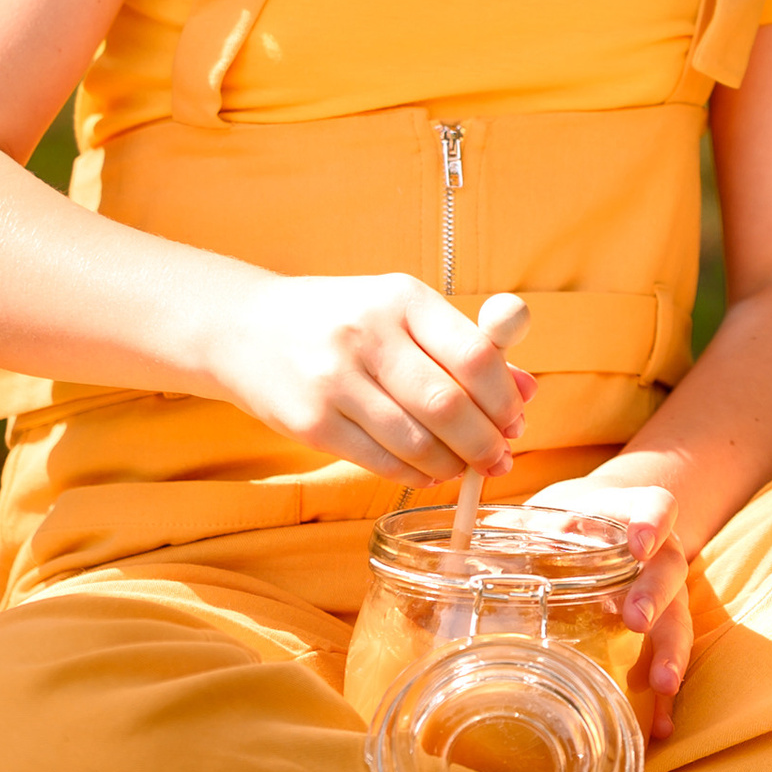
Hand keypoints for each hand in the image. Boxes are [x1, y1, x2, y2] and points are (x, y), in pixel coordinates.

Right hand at [213, 271, 533, 487]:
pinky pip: (380, 461)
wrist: (245, 329)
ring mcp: (334, 381)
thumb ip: (462, 347)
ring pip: (417, 440)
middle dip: (486, 440)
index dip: (505, 397)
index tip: (517, 418)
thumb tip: (527, 390)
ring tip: (467, 466)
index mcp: (401, 299)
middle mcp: (368, 335)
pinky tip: (428, 470)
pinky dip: (415, 473)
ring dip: (454, 463)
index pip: (474, 353)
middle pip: (449, 403)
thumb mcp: (400, 313)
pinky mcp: (310, 424)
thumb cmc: (341, 321)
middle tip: (500, 456)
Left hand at [497, 475, 691, 743]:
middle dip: (655, 594)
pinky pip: (668, 658)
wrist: (599, 521)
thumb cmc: (568, 520)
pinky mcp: (660, 628)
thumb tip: (446, 567)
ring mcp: (663, 591)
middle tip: (635, 620)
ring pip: (678, 615)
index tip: (638, 543)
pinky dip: (666, 693)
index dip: (652, 521)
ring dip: (671, 650)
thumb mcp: (543, 515)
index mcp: (627, 515)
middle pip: (670, 566)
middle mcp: (657, 551)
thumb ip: (508, 534)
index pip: (656, 505)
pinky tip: (660, 725)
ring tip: (662, 685)